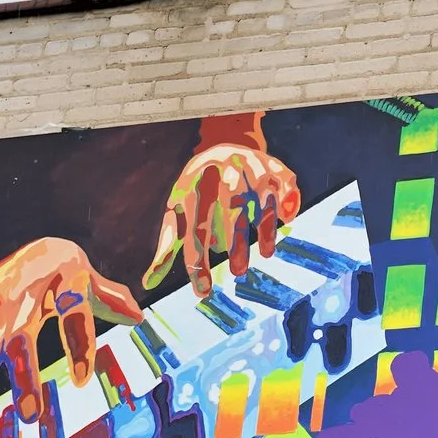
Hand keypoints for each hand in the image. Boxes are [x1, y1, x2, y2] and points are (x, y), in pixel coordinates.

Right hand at [0, 238, 142, 426]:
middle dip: (22, 377)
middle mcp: (23, 301)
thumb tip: (137, 317)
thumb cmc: (63, 266)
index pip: (72, 314)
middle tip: (30, 415)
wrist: (28, 249)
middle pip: (19, 341)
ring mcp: (2, 313)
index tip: (81, 381)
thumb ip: (111, 297)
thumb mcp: (88, 274)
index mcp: (55, 283)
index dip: (78, 345)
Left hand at [147, 144, 302, 297]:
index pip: (194, 231)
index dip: (198, 264)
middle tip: (238, 273)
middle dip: (237, 245)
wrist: (223, 144)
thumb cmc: (197, 190)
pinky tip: (286, 218)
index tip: (203, 292)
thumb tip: (148, 283)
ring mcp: (250, 171)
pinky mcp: (274, 169)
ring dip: (265, 231)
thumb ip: (166, 247)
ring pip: (260, 202)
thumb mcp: (177, 212)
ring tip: (265, 254)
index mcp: (193, 190)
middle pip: (231, 214)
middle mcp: (222, 177)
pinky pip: (285, 185)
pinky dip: (289, 201)